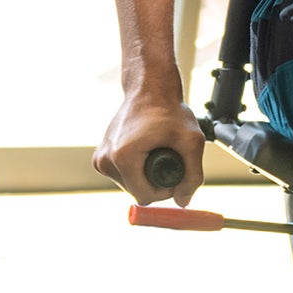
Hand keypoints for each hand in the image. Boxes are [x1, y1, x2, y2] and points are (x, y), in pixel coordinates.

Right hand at [95, 89, 204, 203]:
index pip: (145, 197)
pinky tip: (144, 150)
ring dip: (146, 175)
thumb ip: (193, 175)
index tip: (175, 169)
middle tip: (167, 155)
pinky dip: (137, 169)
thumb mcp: (191, 142)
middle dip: (155, 182)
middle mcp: (105, 160)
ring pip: (130, 186)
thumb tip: (183, 202)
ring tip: (154, 149)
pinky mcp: (99, 157)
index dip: (165, 190)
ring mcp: (100, 159)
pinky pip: (123, 176)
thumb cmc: (169, 111)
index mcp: (123, 158)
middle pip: (137, 192)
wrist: (149, 90)